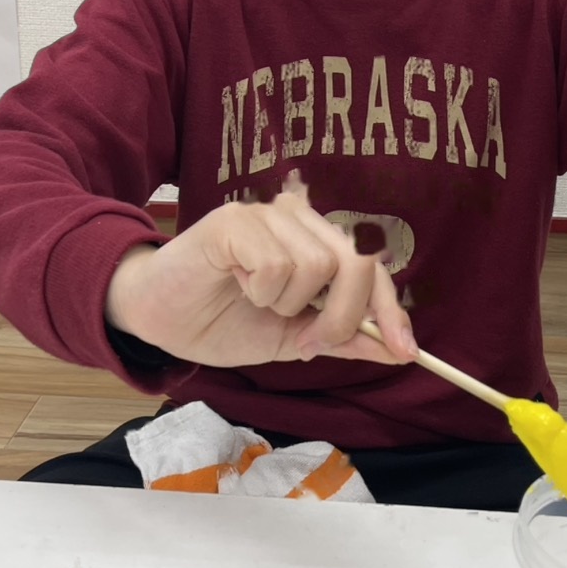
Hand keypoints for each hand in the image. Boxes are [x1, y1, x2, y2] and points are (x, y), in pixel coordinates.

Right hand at [105, 172, 417, 367]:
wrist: (160, 320)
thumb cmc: (223, 321)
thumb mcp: (293, 340)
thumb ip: (342, 338)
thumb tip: (396, 349)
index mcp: (317, 240)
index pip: (372, 269)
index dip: (392, 310)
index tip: (406, 353)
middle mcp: (299, 216)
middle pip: (357, 263)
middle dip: (340, 317)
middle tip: (304, 340)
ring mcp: (268, 214)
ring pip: (316, 267)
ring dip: (285, 304)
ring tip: (254, 300)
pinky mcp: (236, 221)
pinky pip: (276, 266)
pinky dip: (259, 291)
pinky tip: (235, 284)